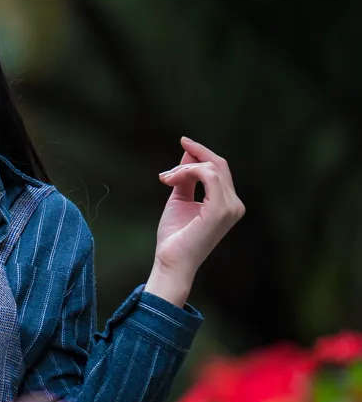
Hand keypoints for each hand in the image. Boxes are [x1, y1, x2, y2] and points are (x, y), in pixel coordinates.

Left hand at [154, 136, 245, 281]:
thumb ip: (186, 178)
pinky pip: (208, 175)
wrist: (171, 259)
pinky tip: (171, 179)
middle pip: (218, 165)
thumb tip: (188, 154)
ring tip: (166, 179)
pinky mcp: (221, 209)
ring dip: (184, 168)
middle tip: (168, 166)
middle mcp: (235, 204)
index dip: (202, 153)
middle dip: (193, 157)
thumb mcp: (180, 199)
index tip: (184, 141)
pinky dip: (188, 171)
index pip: (220, 169)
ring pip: (212, 168)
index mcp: (228, 202)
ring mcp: (231, 207)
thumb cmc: (175, 235)